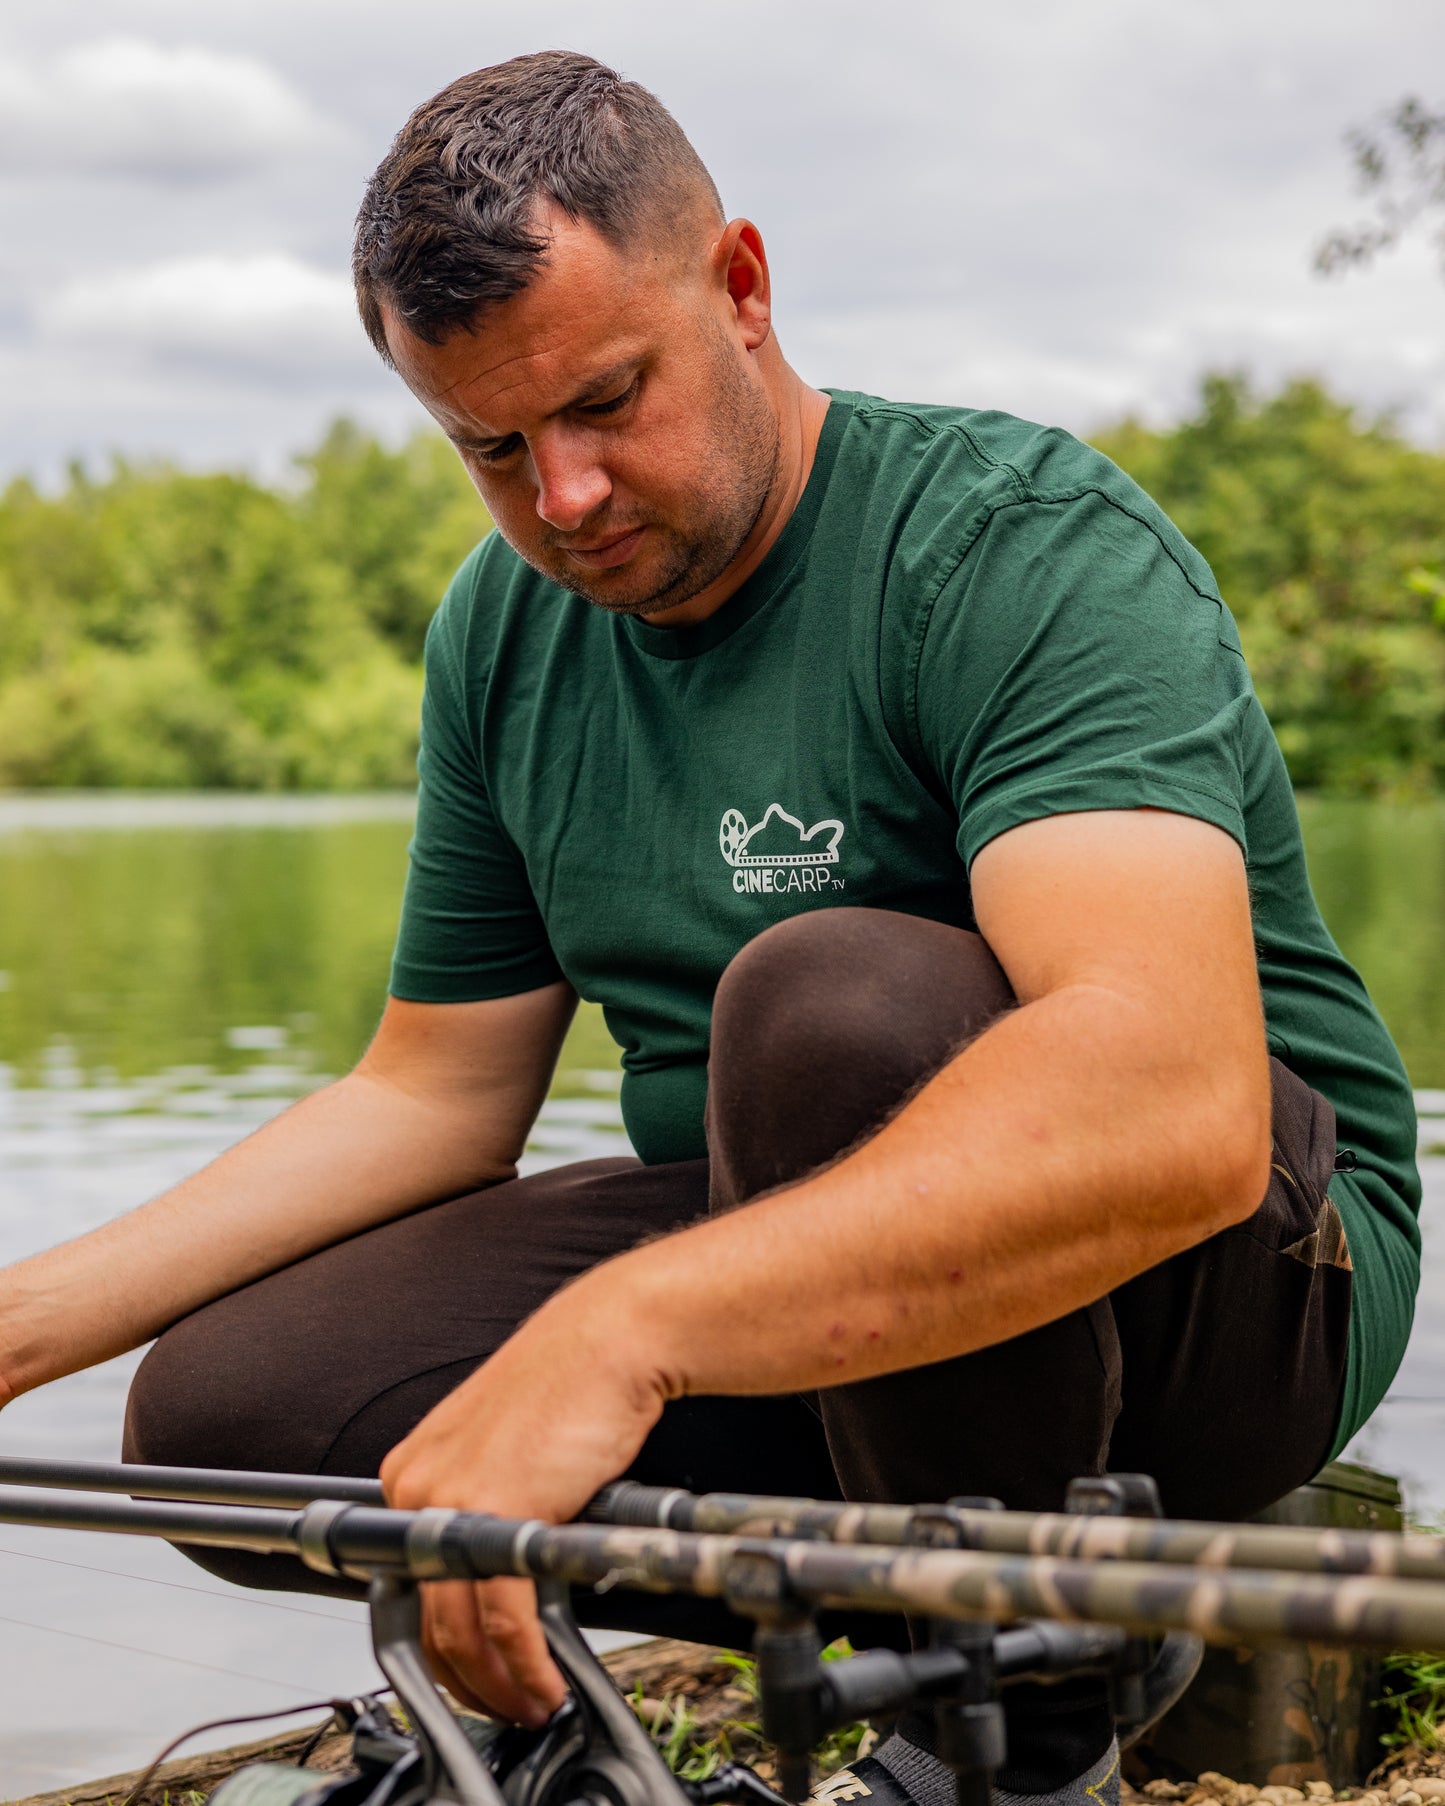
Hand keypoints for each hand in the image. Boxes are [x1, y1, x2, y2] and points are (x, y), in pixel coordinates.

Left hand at [379, 1271, 668, 1725]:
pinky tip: (547, 1678)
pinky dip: (525, 1661)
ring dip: (495, 1684)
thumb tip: (501, 1571)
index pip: (405, 1582)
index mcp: (414, 1471)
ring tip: (529, 1706)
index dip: (436, 1643)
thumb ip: (489, 1505)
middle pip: (425, 1616)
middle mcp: (418, 1488)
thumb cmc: (571, 1383)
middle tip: (501, 1707)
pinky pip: (503, 1617)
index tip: (468, 1673)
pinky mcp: (498, 1516)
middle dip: (463, 1680)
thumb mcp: (508, 1449)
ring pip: (457, 1629)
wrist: (608, 1339)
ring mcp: (452, 1503)